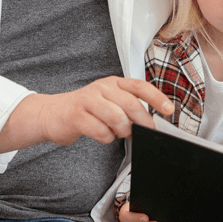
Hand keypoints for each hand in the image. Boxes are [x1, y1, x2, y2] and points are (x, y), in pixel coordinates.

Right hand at [35, 77, 173, 145]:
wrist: (53, 114)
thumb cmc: (87, 110)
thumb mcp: (109, 101)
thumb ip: (128, 109)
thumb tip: (150, 124)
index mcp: (115, 83)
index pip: (140, 86)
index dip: (157, 98)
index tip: (169, 110)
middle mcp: (102, 87)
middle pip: (131, 104)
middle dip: (142, 122)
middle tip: (145, 132)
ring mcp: (88, 100)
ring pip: (117, 118)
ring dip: (122, 131)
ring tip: (118, 132)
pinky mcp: (77, 116)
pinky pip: (101, 131)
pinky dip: (106, 138)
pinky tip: (102, 135)